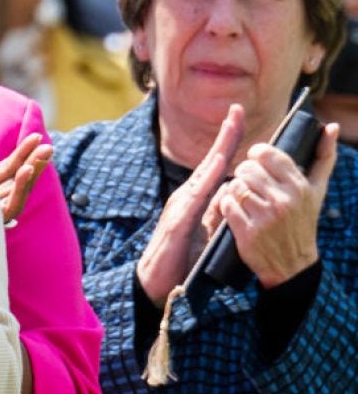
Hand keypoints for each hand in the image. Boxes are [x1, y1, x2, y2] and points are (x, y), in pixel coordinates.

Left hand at [0, 117, 52, 224]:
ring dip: (31, 174)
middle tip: (48, 146)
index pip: (11, 167)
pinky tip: (25, 171)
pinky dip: (19, 188)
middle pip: (18, 179)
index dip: (24, 152)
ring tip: (39, 158)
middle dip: (35, 162)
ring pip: (18, 192)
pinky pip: (10, 206)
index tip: (37, 136)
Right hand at [137, 104, 244, 305]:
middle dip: (225, 136)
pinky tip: (216, 169)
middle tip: (236, 110)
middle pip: (210, 162)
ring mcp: (179, 208)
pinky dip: (205, 182)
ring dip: (217, 151)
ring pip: (203, 176)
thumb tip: (231, 192)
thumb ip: (218, 213)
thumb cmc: (181, 259)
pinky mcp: (176, 224)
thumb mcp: (206, 233)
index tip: (238, 117)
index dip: (228, 142)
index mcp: (195, 199)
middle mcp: (186, 197)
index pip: (215, 166)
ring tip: (230, 129)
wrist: (156, 283)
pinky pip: (194, 200)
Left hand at [216, 124, 337, 287]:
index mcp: (299, 187)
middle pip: (246, 168)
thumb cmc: (303, 221)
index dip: (257, 155)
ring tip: (247, 200)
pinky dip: (227, 207)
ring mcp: (265, 217)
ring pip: (234, 185)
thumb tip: (330, 126)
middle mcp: (284, 201)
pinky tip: (238, 213)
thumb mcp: (317, 190)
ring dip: (235, 191)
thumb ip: (323, 156)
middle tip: (252, 185)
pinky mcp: (247, 232)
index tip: (258, 164)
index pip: (266, 153)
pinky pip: (226, 204)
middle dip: (245, 175)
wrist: (293, 265)